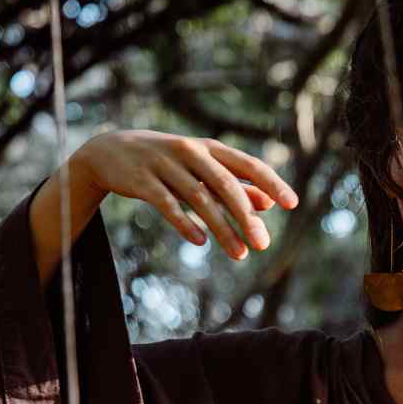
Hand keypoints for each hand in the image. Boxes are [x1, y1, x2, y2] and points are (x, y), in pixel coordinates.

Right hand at [74, 131, 298, 260]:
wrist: (110, 152)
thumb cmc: (168, 163)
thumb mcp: (202, 171)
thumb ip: (235, 185)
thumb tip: (268, 203)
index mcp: (210, 149)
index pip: (248, 164)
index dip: (271, 182)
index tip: (292, 204)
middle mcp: (190, 151)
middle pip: (225, 185)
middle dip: (246, 216)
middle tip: (263, 244)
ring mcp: (164, 164)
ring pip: (199, 198)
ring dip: (221, 229)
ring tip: (240, 255)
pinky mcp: (141, 180)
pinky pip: (166, 203)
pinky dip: (184, 222)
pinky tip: (201, 241)